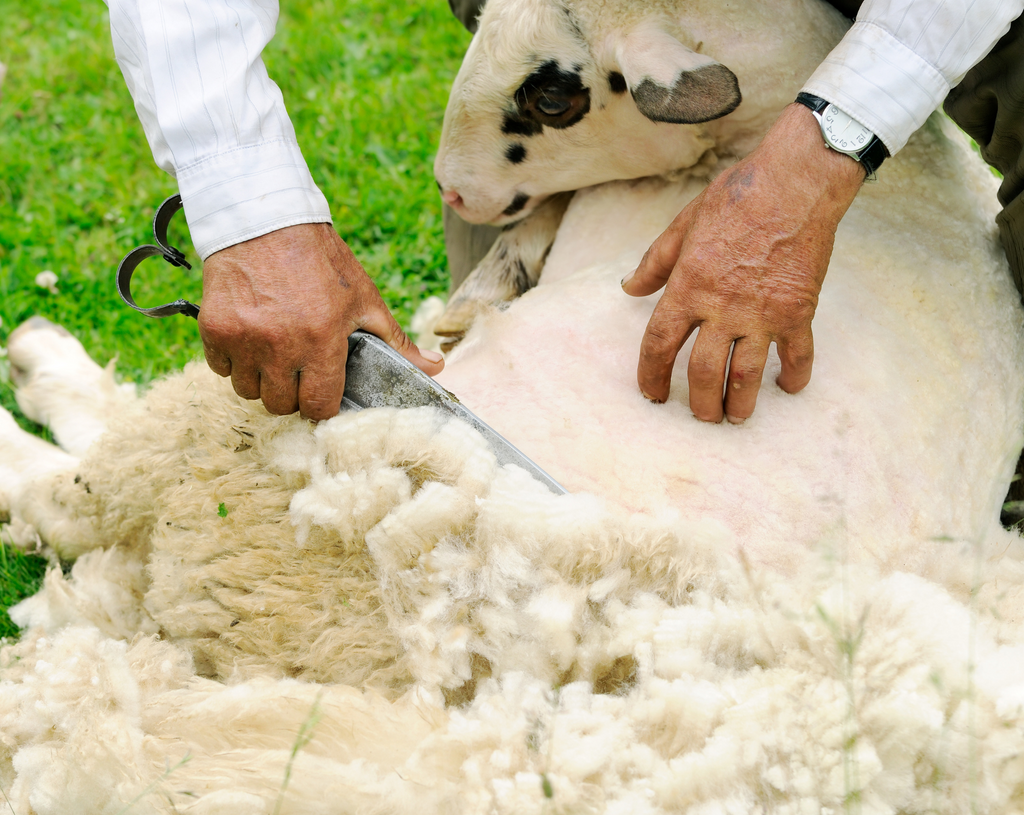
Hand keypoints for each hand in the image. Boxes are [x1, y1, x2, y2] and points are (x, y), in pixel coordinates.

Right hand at [198, 223, 442, 420]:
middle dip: (292, 394)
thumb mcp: (365, 297)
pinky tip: (250, 340)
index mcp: (322, 341)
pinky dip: (233, 362)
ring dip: (261, 381)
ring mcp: (243, 339)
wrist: (266, 219)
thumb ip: (397, 340)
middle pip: (280, 405)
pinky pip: (220, 370)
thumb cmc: (322, 260)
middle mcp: (279, 346)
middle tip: (298, 371)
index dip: (322, 404)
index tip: (322, 392)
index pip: (318, 406)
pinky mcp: (214, 329)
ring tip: (274, 354)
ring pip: (248, 392)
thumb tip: (436, 367)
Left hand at [621, 103, 864, 422]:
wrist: (795, 180)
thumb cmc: (736, 197)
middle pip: (702, 373)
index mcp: (688, 287)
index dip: (651, 375)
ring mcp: (762, 313)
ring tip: (736, 417)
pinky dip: (793, 377)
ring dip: (739, 403)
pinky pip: (797, 356)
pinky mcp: (798, 311)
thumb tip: (628, 288)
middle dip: (699, 403)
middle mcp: (722, 308)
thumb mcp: (683, 225)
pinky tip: (787, 387)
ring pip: (745, 376)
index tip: (651, 394)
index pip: (659, 345)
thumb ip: (655, 263)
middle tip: (702, 416)